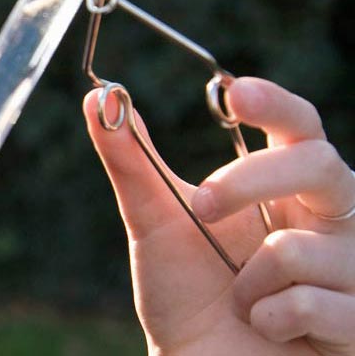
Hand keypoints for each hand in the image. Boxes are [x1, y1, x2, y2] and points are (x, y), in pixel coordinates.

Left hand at [85, 77, 354, 354]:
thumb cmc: (187, 295)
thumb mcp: (154, 223)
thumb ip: (132, 162)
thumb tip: (95, 98)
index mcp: (290, 186)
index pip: (301, 127)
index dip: (277, 104)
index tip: (237, 92)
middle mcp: (333, 218)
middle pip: (318, 164)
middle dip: (250, 182)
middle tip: (203, 207)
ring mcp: (354, 268)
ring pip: (298, 250)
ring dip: (248, 285)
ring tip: (244, 303)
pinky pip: (310, 305)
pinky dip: (270, 321)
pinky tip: (270, 331)